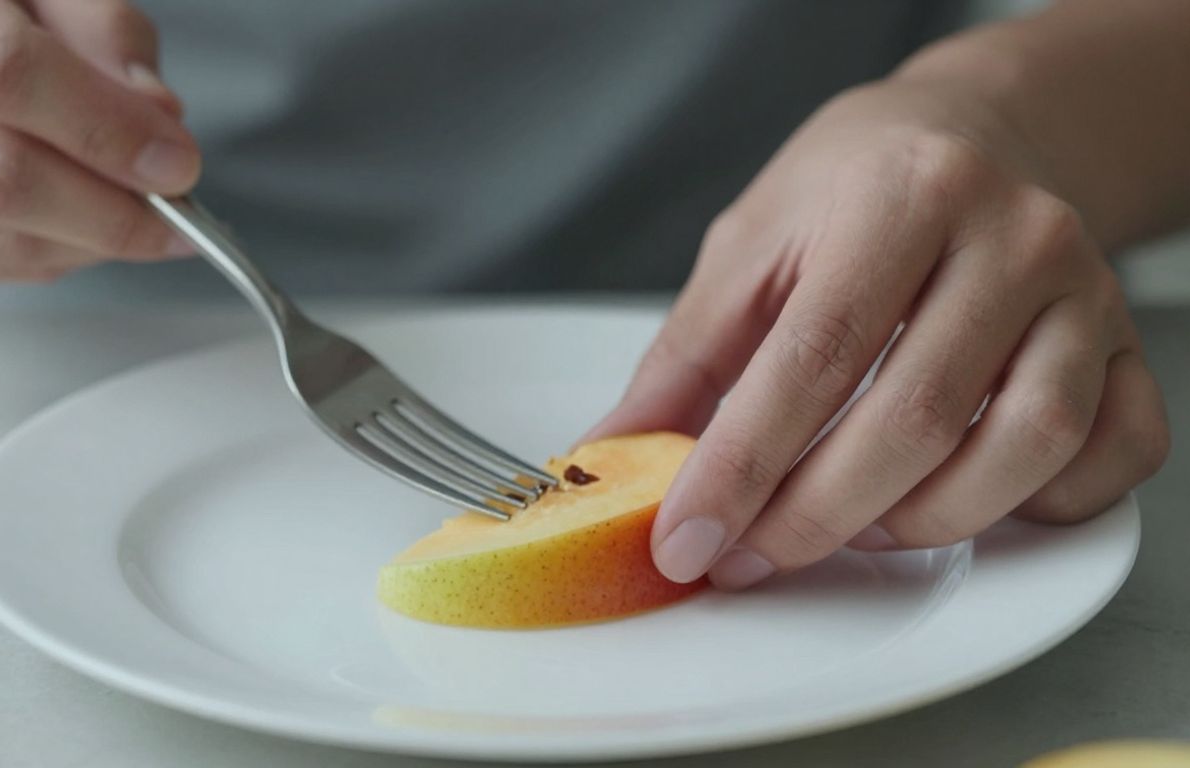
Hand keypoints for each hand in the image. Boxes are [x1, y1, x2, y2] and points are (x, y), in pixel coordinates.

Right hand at [0, 0, 197, 281]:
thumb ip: (106, 34)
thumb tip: (158, 120)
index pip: (3, 75)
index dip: (104, 131)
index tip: (176, 164)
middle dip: (110, 212)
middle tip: (176, 216)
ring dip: (88, 243)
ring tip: (137, 217)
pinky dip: (48, 258)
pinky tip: (77, 224)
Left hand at [588, 79, 1169, 589]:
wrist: (969, 138)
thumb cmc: (850, 191)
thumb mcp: (748, 249)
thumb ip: (683, 360)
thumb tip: (612, 459)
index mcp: (900, 195)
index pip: (814, 357)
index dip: (741, 467)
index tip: (687, 538)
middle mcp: (1011, 236)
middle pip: (914, 419)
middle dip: (813, 518)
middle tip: (747, 556)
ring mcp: (1084, 293)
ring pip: (1025, 447)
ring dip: (923, 522)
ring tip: (848, 524)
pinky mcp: (1125, 345)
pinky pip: (1114, 453)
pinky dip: (1041, 505)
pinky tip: (964, 495)